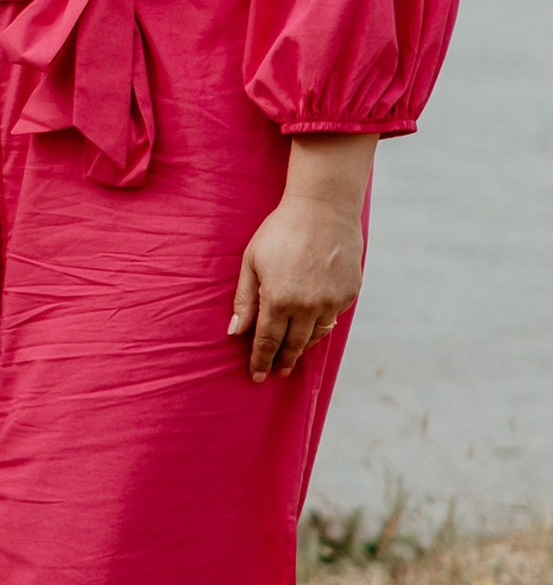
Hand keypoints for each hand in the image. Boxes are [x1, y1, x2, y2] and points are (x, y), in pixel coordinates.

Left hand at [229, 136, 374, 381]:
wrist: (323, 208)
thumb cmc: (280, 231)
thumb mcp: (252, 261)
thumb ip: (244, 299)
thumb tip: (234, 332)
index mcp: (278, 299)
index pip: (267, 341)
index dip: (260, 360)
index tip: (257, 376)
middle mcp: (307, 306)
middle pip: (293, 345)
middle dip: (283, 360)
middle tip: (276, 372)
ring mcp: (331, 301)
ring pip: (316, 335)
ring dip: (303, 346)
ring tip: (294, 353)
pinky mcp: (349, 293)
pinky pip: (333, 317)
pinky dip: (322, 324)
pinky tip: (313, 325)